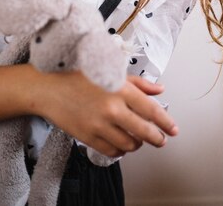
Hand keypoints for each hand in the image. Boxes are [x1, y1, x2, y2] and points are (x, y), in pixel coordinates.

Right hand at [38, 70, 177, 157]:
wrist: (49, 87)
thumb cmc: (79, 75)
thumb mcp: (111, 70)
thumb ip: (138, 82)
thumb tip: (159, 89)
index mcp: (120, 88)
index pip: (151, 110)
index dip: (166, 122)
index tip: (173, 129)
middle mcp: (112, 108)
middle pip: (144, 131)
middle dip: (157, 138)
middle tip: (161, 140)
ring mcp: (99, 124)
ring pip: (129, 144)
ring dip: (137, 144)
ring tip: (138, 139)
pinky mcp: (88, 137)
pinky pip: (111, 151)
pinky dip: (120, 151)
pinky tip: (121, 145)